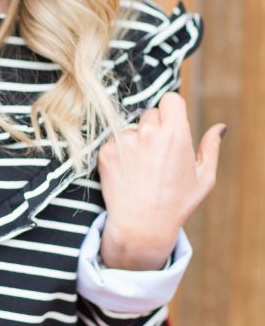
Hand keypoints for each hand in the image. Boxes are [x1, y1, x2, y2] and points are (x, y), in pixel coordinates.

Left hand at [96, 92, 224, 268]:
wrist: (140, 225)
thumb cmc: (176, 203)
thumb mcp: (203, 178)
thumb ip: (210, 148)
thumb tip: (219, 128)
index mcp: (175, 134)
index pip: (170, 99)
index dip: (171, 110)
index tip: (171, 124)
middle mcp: (148, 132)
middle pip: (150, 113)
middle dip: (155, 128)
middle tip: (158, 156)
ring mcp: (124, 141)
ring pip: (131, 129)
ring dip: (136, 142)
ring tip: (143, 170)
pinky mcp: (106, 151)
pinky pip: (115, 142)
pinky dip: (120, 154)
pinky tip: (128, 174)